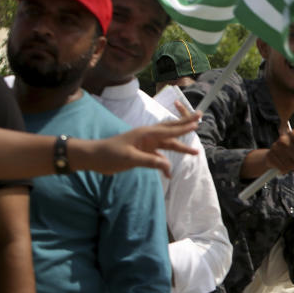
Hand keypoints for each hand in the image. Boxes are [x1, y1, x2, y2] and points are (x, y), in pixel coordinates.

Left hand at [72, 114, 200, 176]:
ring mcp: (146, 144)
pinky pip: (159, 156)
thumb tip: (167, 166)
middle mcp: (148, 136)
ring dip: (180, 148)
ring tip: (194, 151)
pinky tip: (168, 173)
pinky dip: (165, 163)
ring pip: (167, 144)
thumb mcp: (130, 158)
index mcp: (146, 134)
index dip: (184, 128)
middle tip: (199, 119)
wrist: (94, 157)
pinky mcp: (142, 152)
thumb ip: (150, 161)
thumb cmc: (109, 155)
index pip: (169, 130)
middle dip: (185, 126)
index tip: (197, 123)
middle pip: (171, 131)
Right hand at [264, 131, 293, 173]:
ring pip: (291, 165)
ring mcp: (275, 147)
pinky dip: (284, 170)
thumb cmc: (293, 150)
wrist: (273, 155)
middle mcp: (283, 138)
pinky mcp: (270, 156)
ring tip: (288, 162)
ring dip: (291, 167)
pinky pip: (283, 169)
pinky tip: (282, 165)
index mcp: (292, 133)